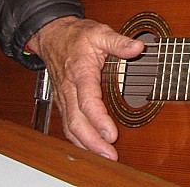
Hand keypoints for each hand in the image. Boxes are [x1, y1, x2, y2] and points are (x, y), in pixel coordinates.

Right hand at [26, 16, 143, 158]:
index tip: (111, 134)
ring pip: (70, 127)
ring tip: (104, 157)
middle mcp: (69, 88)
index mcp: (80, 72)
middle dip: (92, 141)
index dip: (98, 119)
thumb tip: (137, 48)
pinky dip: (78, 140)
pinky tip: (90, 149)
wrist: (52, 35)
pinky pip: (68, 124)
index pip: (87, 101)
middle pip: (76, 121)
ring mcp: (64, 97)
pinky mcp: (63, 102)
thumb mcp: (99, 32)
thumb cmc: (77, 35)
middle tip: (110, 154)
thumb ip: (118, 42)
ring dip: (85, 145)